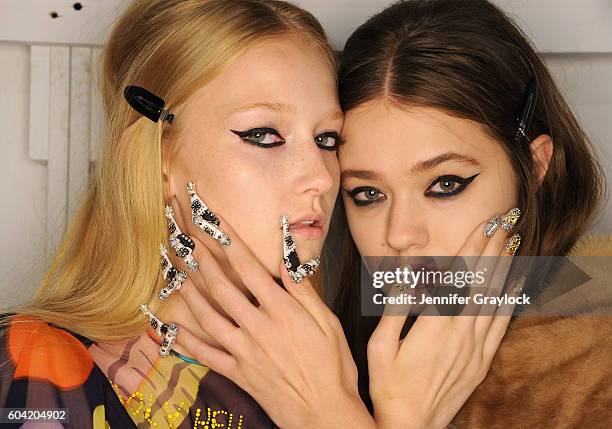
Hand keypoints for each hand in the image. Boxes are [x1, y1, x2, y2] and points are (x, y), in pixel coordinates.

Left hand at [169, 205, 374, 428]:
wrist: (325, 414)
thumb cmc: (333, 368)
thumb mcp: (329, 324)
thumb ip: (304, 291)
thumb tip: (287, 259)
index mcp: (283, 312)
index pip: (249, 267)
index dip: (228, 240)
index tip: (214, 220)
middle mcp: (258, 328)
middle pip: (222, 286)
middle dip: (201, 257)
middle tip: (185, 235)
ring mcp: (244, 352)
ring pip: (207, 316)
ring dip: (188, 289)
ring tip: (175, 268)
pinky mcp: (238, 373)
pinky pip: (205, 354)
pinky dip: (185, 339)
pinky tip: (171, 324)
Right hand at [368, 214, 523, 428]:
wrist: (412, 425)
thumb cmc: (390, 386)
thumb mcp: (380, 345)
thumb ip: (395, 307)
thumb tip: (404, 274)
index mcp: (435, 324)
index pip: (459, 276)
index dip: (473, 247)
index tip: (484, 224)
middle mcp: (461, 331)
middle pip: (482, 280)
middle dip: (494, 247)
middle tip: (505, 220)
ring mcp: (475, 347)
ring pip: (495, 298)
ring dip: (504, 267)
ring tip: (513, 241)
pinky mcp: (481, 360)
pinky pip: (500, 324)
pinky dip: (509, 300)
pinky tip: (514, 284)